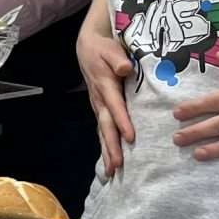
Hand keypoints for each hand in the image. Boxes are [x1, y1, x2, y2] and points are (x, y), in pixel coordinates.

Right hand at [75, 0, 136, 176]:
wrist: (87, 46)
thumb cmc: (103, 47)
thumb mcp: (110, 48)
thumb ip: (118, 58)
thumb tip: (125, 68)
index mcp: (105, 85)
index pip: (115, 106)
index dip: (122, 122)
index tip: (131, 138)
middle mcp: (99, 100)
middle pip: (106, 126)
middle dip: (112, 146)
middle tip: (117, 166)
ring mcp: (98, 106)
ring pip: (102, 132)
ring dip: (107, 151)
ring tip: (112, 171)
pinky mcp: (100, 109)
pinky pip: (102, 129)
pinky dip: (106, 145)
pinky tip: (110, 160)